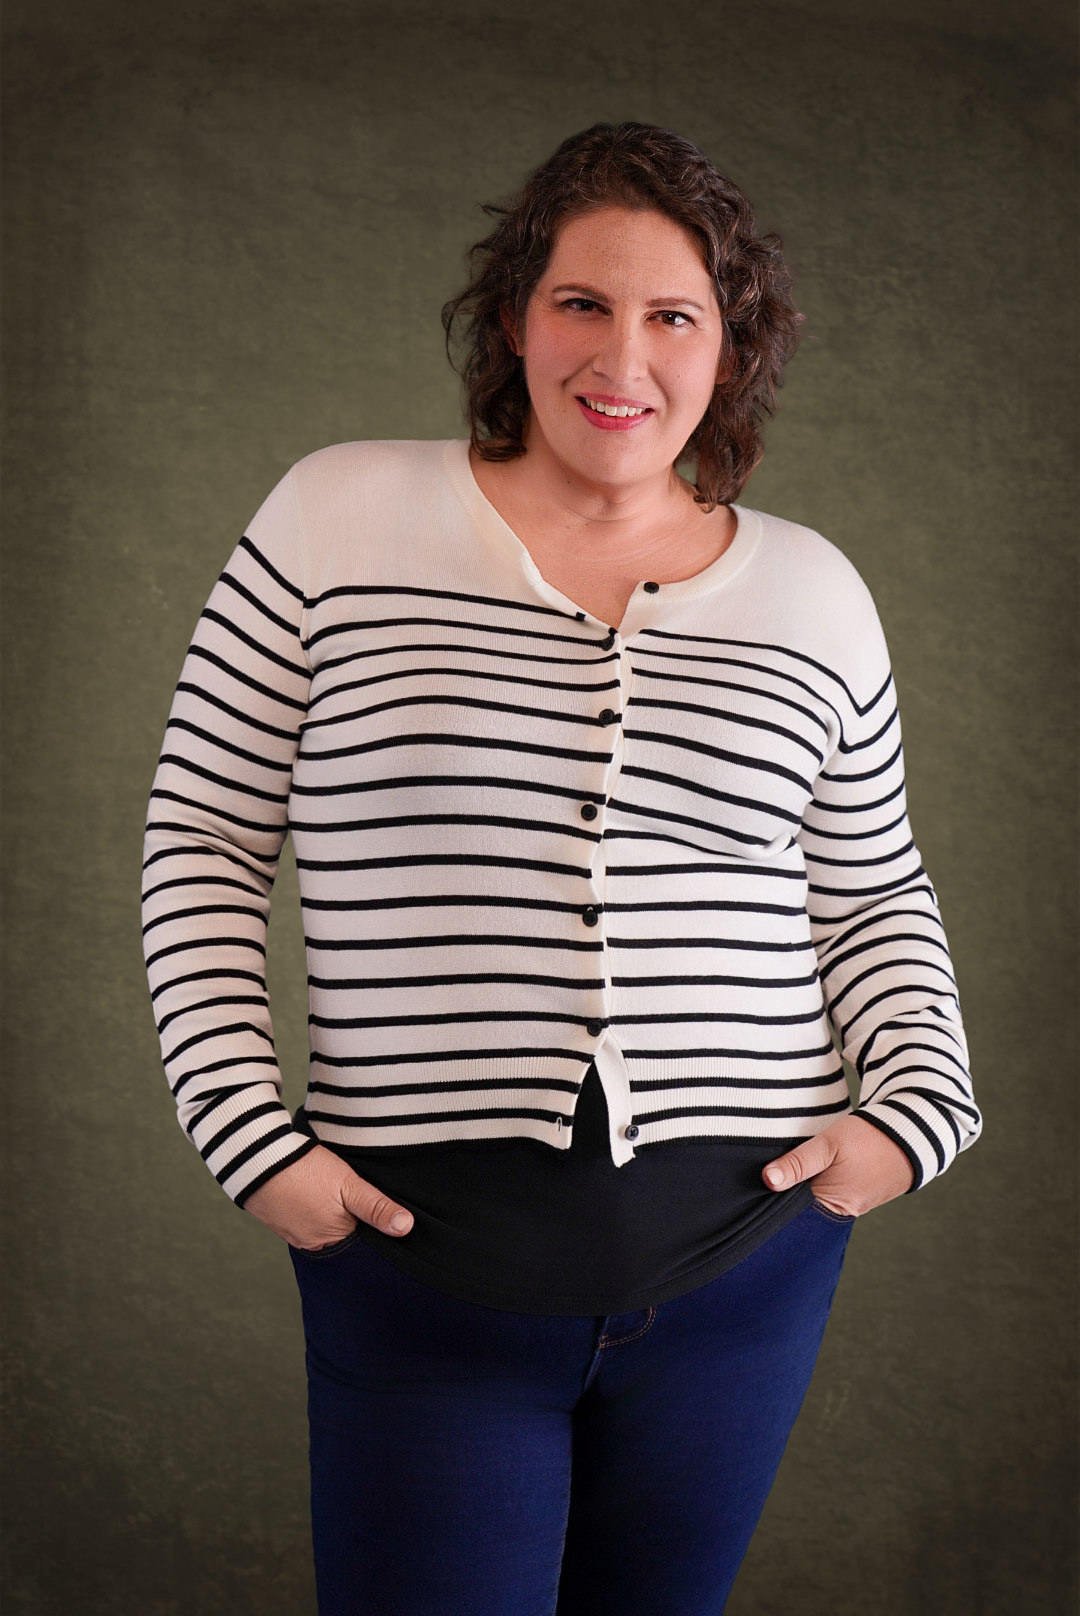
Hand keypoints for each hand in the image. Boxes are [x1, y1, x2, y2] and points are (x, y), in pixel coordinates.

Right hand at [243, 1143, 414, 1249]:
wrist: (256, 1157)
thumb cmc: (305, 1171)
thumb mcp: (349, 1185)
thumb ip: (377, 1207)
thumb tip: (406, 1228)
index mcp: (330, 1239)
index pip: (360, 1240)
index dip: (370, 1225)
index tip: (374, 1207)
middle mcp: (310, 1243)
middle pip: (340, 1233)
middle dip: (349, 1218)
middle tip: (349, 1193)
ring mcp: (291, 1232)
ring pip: (320, 1225)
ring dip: (327, 1212)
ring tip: (330, 1191)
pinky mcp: (276, 1218)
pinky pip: (301, 1217)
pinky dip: (309, 1207)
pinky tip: (312, 1191)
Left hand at [761, 1113, 914, 1217]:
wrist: (914, 1133)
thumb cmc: (870, 1138)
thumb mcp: (829, 1144)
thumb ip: (799, 1162)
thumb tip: (768, 1180)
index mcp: (834, 1205)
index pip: (791, 1210)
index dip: (774, 1196)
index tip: (757, 1184)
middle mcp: (843, 1212)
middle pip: (804, 1207)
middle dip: (788, 1192)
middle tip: (773, 1171)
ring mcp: (853, 1204)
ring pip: (817, 1198)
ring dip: (805, 1185)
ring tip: (794, 1167)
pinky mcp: (860, 1195)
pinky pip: (832, 1193)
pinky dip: (821, 1182)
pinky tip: (814, 1168)